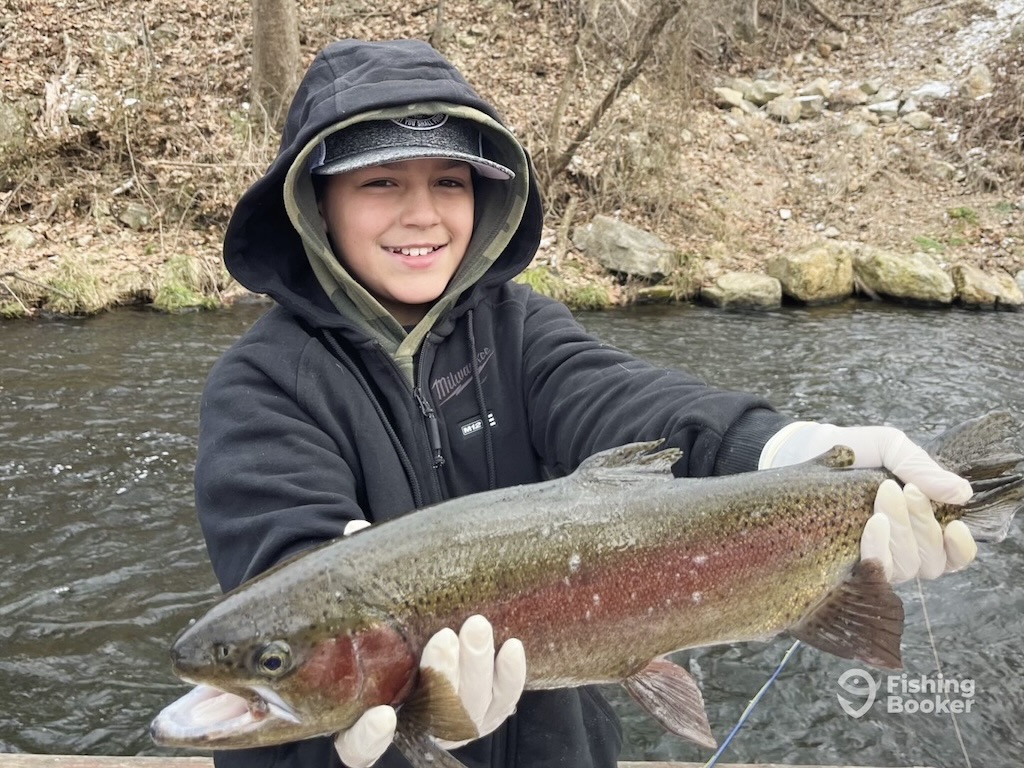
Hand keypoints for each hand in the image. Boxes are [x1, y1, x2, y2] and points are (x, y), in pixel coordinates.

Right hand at [334, 615, 525, 766]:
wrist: (430, 641)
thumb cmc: (387, 641)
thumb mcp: (369, 632)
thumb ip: (362, 613)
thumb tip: (351, 548)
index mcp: (367, 723)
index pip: (360, 747)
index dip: (370, 738)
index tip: (383, 716)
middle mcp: (412, 729)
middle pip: (429, 718)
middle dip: (441, 677)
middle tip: (444, 639)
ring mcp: (452, 724)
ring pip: (470, 708)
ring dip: (476, 667)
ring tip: (476, 627)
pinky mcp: (486, 711)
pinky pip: (503, 701)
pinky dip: (510, 676)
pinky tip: (511, 647)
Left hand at [761, 422, 977, 580]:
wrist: (805, 450)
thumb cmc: (855, 451)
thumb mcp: (891, 448)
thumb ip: (923, 468)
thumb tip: (962, 493)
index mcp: (919, 524)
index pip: (952, 555)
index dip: (961, 549)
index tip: (956, 525)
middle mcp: (900, 547)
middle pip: (931, 561)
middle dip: (923, 523)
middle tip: (906, 489)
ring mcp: (874, 557)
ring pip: (906, 567)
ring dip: (901, 532)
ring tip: (885, 495)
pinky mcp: (845, 562)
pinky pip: (874, 571)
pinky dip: (879, 548)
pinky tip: (873, 523)